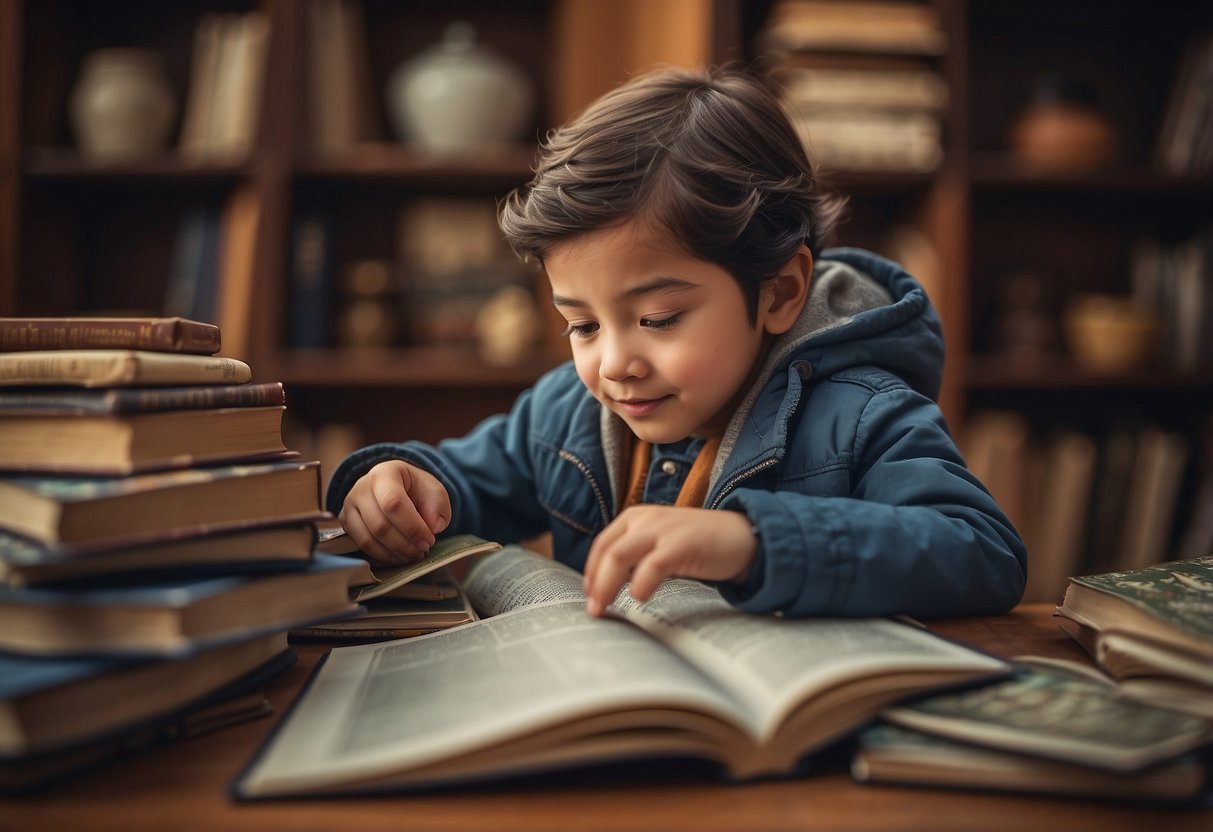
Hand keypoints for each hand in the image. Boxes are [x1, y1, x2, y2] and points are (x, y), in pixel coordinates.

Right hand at [338, 460, 450, 565]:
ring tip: (413, 555)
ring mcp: (350, 505)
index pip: (393, 503)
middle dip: (405, 544)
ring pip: (368, 538)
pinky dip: (382, 556)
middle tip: (423, 550)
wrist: (397, 488)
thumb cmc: (416, 490)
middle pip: (380, 525)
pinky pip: (361, 545)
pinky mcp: (345, 521)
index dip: (412, 527)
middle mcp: (361, 487)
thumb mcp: (435, 491)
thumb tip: (432, 527)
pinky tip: (399, 556)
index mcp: (384, 473)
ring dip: (394, 553)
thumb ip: (438, 507)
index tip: (429, 540)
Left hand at [582, 506, 755, 616]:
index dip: (591, 572)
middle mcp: (645, 519)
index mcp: (637, 517)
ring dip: (607, 586)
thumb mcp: (661, 543)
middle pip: (607, 553)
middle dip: (595, 584)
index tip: (588, 595)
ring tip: (605, 608)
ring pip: (619, 557)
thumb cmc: (700, 545)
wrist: (743, 537)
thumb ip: (637, 557)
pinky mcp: (681, 544)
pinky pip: (651, 566)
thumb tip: (609, 585)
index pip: (602, 544)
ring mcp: (663, 530)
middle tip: (593, 610)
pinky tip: (640, 598)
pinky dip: (640, 585)